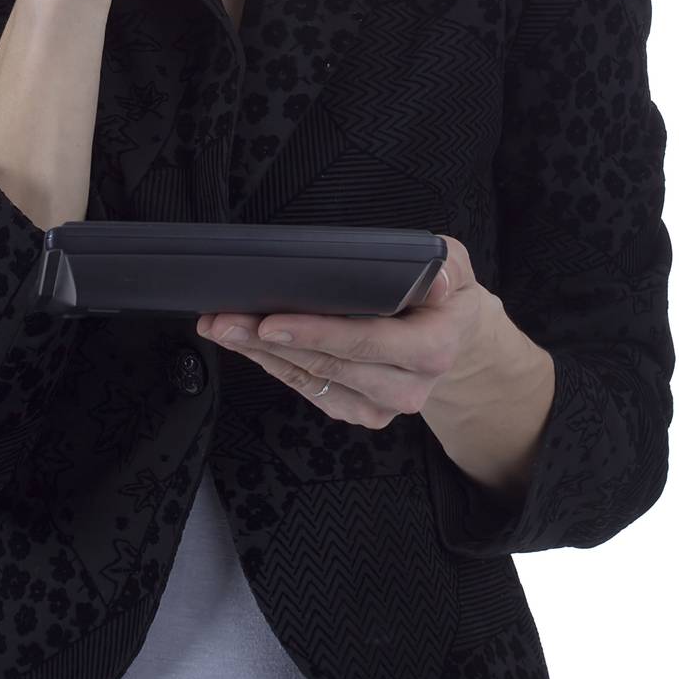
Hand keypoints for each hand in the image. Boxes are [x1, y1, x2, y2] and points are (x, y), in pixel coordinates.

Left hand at [195, 235, 503, 429]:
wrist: (455, 339)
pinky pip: (310, 390)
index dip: (314, 333)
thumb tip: (433, 276)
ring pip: (312, 381)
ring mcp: (382, 406)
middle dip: (269, 341)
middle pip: (327, 365)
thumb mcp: (455, 267)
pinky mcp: (360, 412)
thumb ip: (446, 266)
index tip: (270, 322)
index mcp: (432, 349)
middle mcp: (408, 387)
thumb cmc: (445, 295)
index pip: (365, 341)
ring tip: (223, 327)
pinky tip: (249, 345)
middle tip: (225, 319)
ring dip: (262, 355)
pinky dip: (276, 367)